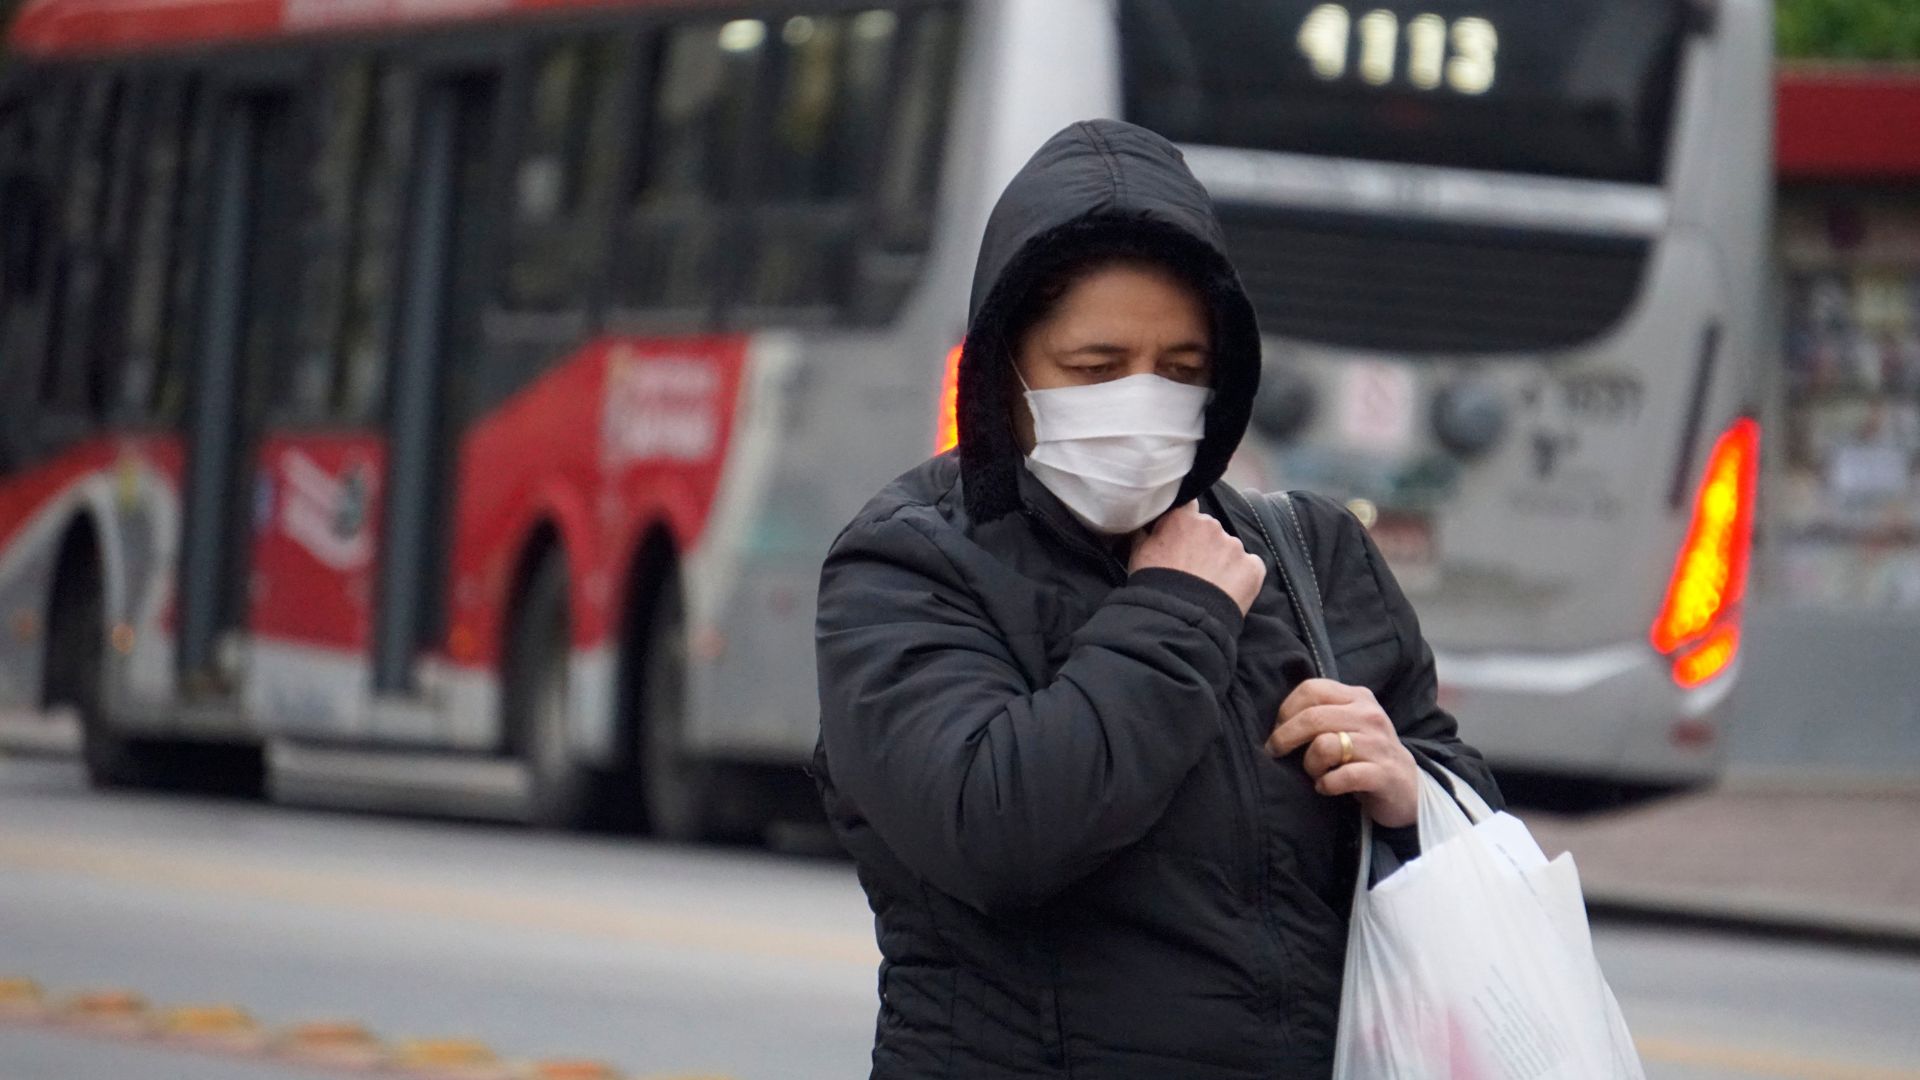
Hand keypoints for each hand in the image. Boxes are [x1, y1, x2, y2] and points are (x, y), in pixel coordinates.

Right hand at [1129, 502, 1267, 615]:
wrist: (1179, 617)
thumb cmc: (1154, 584)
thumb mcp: (1138, 553)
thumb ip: (1145, 531)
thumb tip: (1144, 523)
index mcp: (1184, 517)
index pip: (1188, 507)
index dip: (1185, 523)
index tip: (1180, 537)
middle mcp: (1212, 525)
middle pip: (1210, 530)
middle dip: (1204, 544)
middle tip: (1192, 568)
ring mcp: (1235, 546)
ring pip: (1230, 549)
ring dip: (1222, 561)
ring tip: (1209, 585)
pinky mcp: (1253, 567)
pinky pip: (1250, 567)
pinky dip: (1242, 576)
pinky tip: (1228, 591)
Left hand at [1267, 679, 1418, 827]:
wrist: (1405, 786)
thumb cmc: (1364, 753)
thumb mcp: (1346, 723)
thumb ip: (1320, 712)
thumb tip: (1276, 720)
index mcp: (1358, 697)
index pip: (1312, 689)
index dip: (1286, 710)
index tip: (1277, 729)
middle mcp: (1369, 716)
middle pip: (1312, 718)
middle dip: (1285, 738)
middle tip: (1276, 753)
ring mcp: (1378, 745)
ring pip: (1324, 746)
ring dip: (1310, 764)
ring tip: (1315, 773)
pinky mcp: (1383, 774)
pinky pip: (1342, 776)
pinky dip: (1326, 784)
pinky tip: (1326, 787)